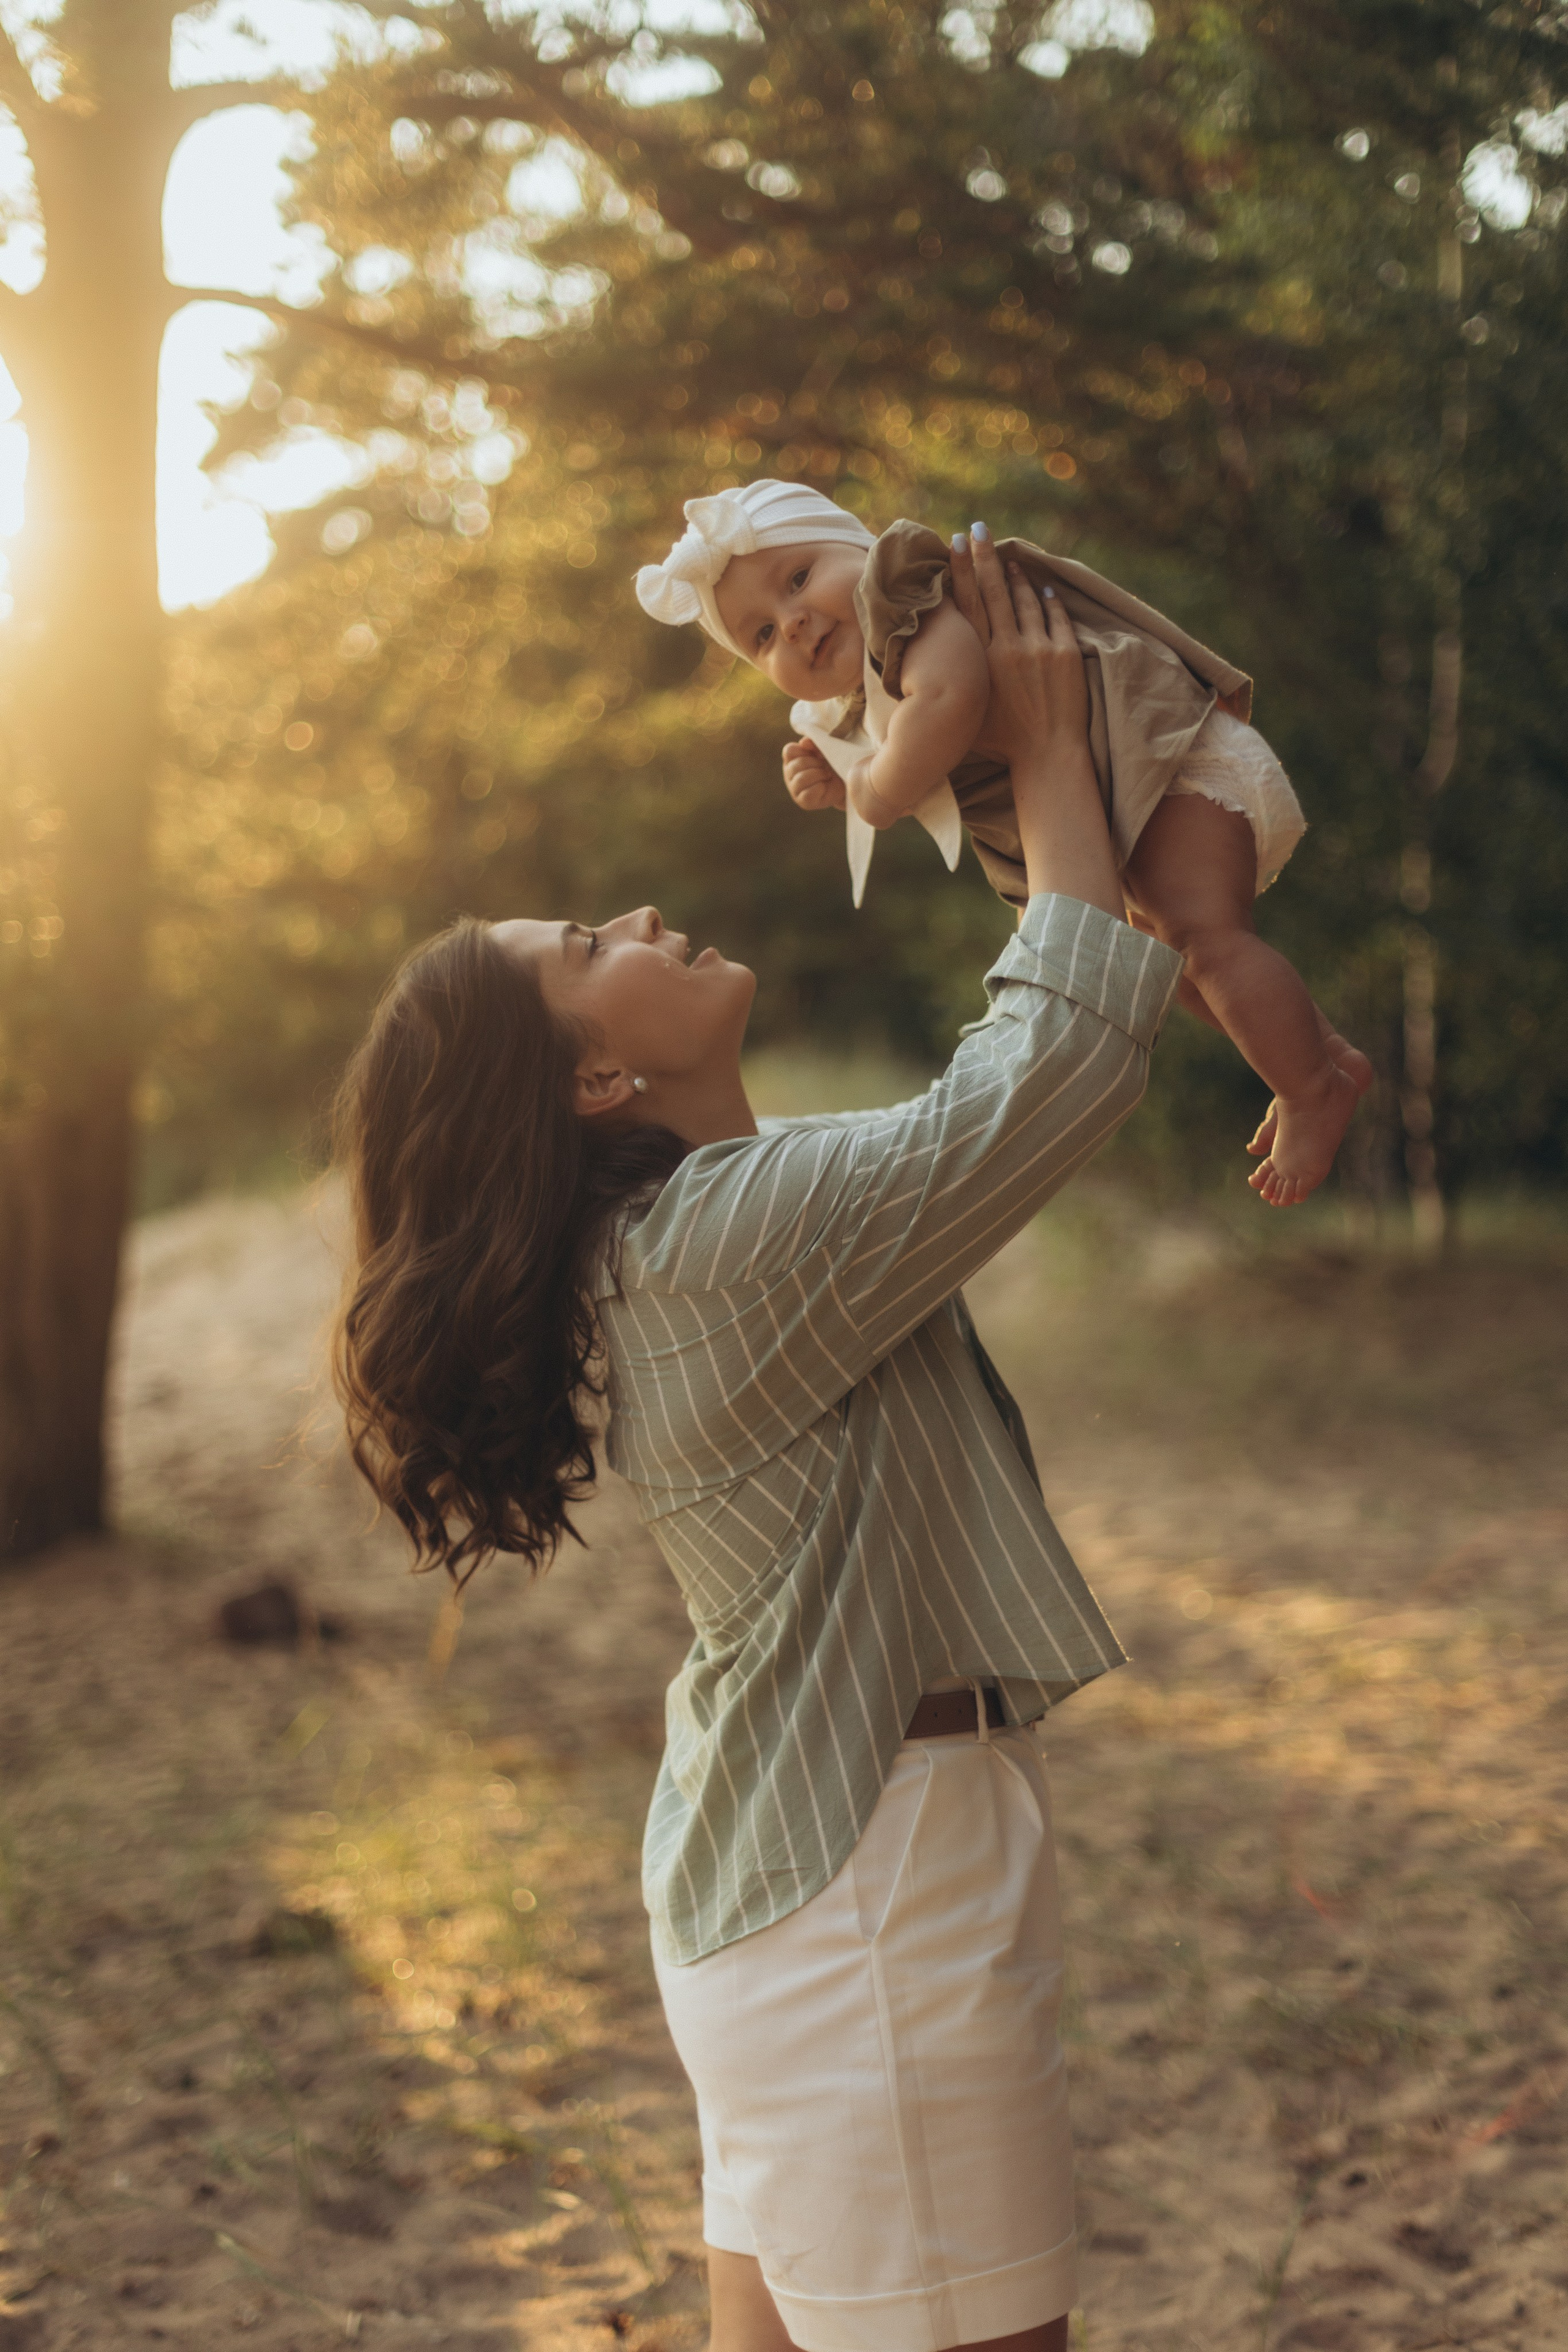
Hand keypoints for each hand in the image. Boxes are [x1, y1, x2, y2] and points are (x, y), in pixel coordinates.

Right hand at [782, 738, 845, 811]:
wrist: (846, 782)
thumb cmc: (832, 764)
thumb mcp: (824, 750)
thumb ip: (814, 744)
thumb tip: (803, 743)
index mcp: (792, 759)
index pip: (789, 751)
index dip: (804, 751)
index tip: (815, 754)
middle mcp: (789, 774)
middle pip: (795, 765)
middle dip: (815, 763)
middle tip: (825, 766)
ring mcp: (794, 789)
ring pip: (801, 779)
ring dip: (818, 774)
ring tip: (826, 775)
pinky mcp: (803, 802)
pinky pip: (808, 793)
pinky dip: (820, 787)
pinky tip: (824, 786)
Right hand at [949, 526, 1088, 767]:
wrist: (1047, 757)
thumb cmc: (1001, 742)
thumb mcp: (968, 710)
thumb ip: (957, 679)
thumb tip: (937, 661)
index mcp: (980, 659)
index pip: (968, 604)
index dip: (961, 570)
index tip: (955, 543)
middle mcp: (1007, 647)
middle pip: (992, 591)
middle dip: (984, 556)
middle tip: (977, 528)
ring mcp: (1039, 649)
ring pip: (1025, 600)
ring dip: (1015, 577)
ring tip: (1009, 560)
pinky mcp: (1066, 655)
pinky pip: (1056, 617)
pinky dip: (1049, 600)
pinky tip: (1044, 588)